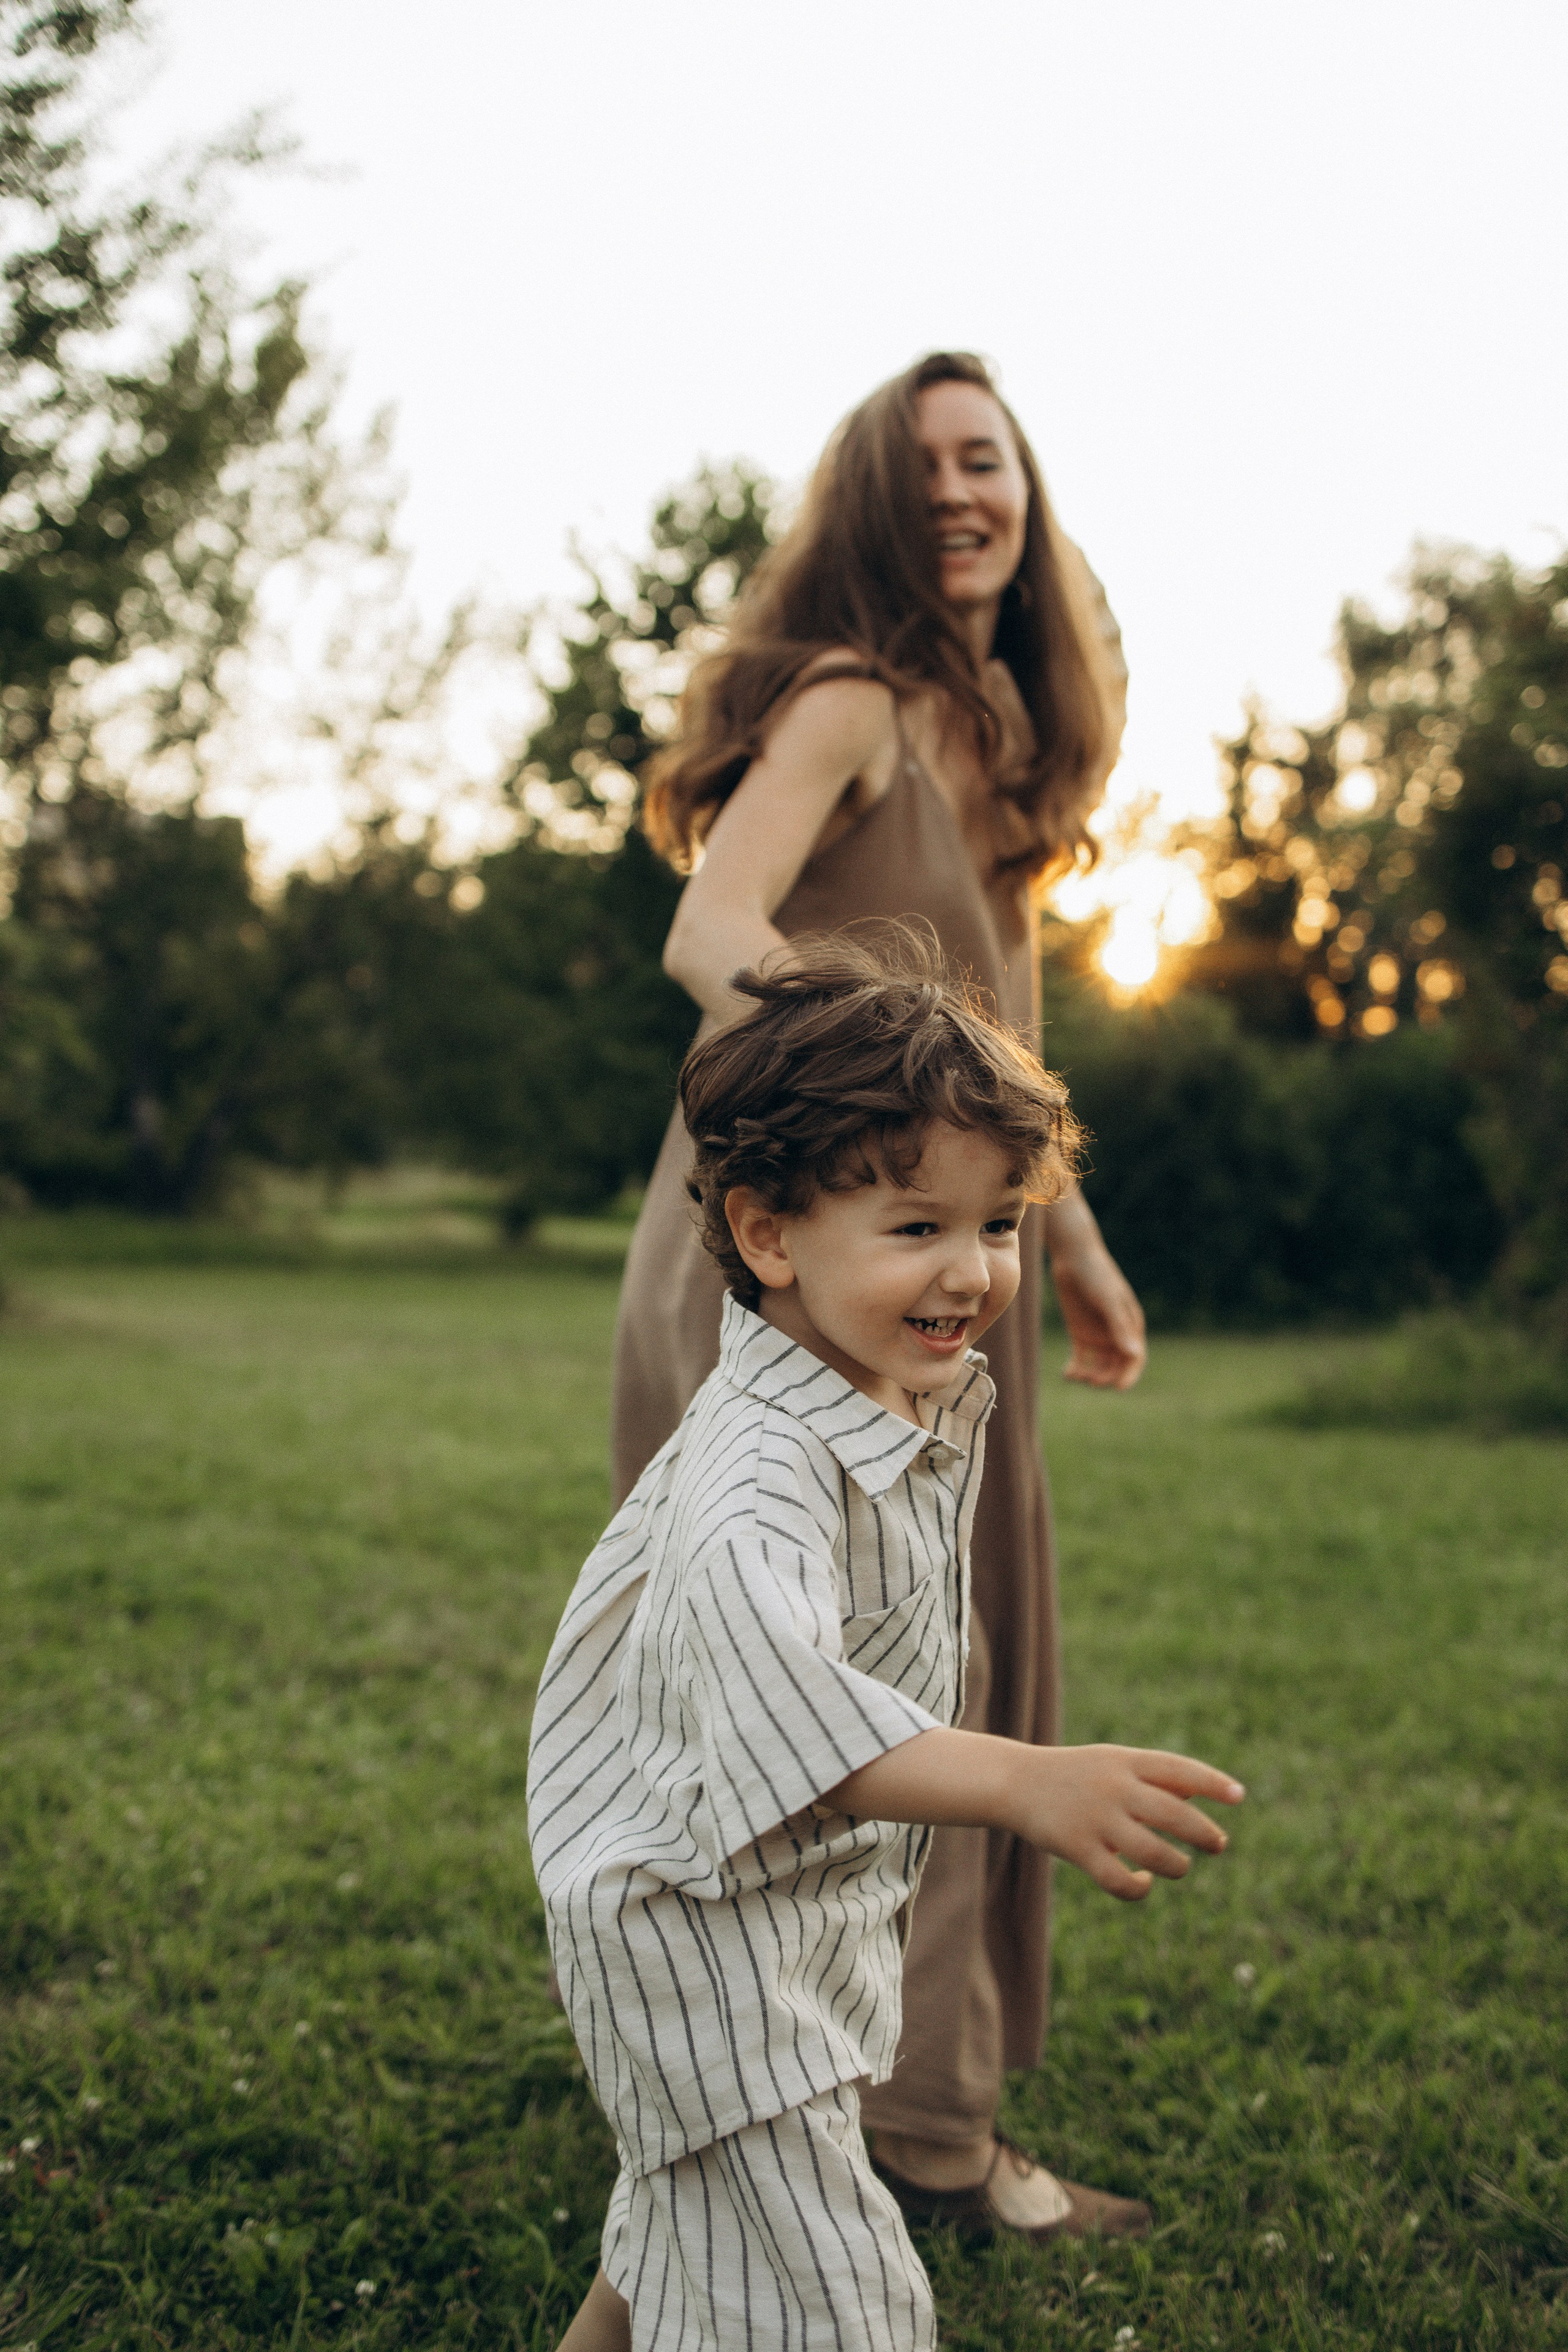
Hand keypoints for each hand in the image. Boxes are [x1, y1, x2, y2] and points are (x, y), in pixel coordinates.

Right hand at [1010, 1744, 1243, 1900]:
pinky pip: (1119, 1880)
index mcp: (1125, 1761)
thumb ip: (1153, 1779)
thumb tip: (1198, 1798)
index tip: (1239, 1796)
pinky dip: (1139, 1888)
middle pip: (1175, 1814)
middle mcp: (1114, 1787)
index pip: (1179, 1769)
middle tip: (1218, 1844)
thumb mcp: (1112, 1763)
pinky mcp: (1078, 1849)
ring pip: (1154, 1854)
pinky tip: (1143, 1883)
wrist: (1014, 1781)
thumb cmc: (1074, 1774)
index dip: (1213, 1783)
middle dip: (1205, 1833)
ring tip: (1179, 1866)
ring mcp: (1096, 1819)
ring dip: (1177, 1865)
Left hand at [1043, 1190, 1146, 1389]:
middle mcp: (1116, 1332)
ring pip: (1099, 1365)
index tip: (1118, 1387)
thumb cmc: (1096, 1275)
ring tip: (1076, 1375)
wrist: (1073, 1257)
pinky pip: (1081, 1358)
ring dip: (1091, 1375)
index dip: (1129, 1374)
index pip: (1135, 1358)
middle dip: (1106, 1377)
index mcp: (1130, 1325)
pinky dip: (1076, 1368)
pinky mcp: (1080, 1333)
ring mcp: (1098, 1334)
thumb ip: (1119, 1327)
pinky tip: (1067, 1373)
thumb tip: (1133, 1354)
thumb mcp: (1108, 1300)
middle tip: (1091, 1381)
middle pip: (1116, 1365)